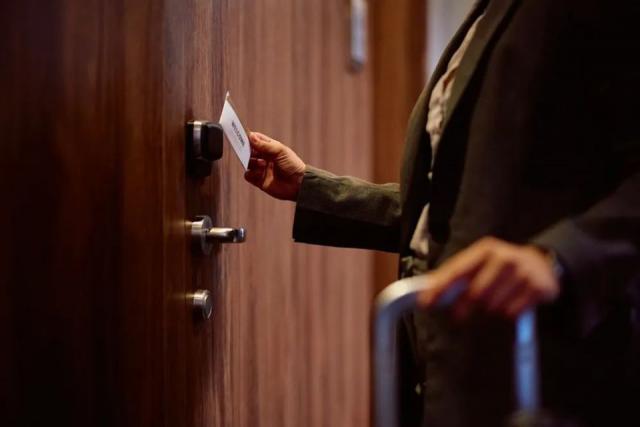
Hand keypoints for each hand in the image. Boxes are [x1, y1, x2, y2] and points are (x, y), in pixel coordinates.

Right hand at [244, 132, 305, 200]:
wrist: (298, 184)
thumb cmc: (292, 164)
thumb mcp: (280, 151)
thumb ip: (265, 144)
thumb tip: (250, 136)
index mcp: (269, 148)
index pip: (256, 139)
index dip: (249, 137)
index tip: (241, 135)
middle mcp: (264, 157)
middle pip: (248, 151)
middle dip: (246, 150)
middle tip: (245, 149)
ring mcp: (261, 169)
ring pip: (247, 163)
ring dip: (251, 162)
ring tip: (261, 164)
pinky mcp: (259, 180)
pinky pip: (248, 175)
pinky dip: (251, 173)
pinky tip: (260, 173)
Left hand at [418, 237, 559, 318]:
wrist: (542, 262)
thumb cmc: (501, 266)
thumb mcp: (480, 262)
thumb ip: (456, 274)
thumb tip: (428, 291)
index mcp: (486, 250)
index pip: (458, 270)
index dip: (440, 288)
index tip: (426, 303)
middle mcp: (504, 258)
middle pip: (476, 293)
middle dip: (464, 307)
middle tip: (458, 316)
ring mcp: (523, 272)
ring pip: (494, 305)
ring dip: (488, 310)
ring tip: (491, 303)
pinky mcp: (539, 288)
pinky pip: (513, 312)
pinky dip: (507, 314)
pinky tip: (510, 304)